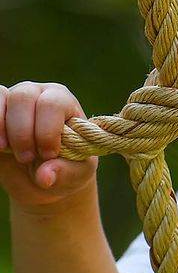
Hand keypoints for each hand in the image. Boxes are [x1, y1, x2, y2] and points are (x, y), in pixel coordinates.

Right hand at [0, 82, 97, 209]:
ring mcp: (13, 99)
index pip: (53, 104)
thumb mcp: (75, 173)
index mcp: (64, 103)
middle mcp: (37, 94)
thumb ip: (64, 172)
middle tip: (26, 158)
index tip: (48, 155)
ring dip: (3, 127)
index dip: (47, 131)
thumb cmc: (65, 168)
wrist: (43, 178)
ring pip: (2, 96)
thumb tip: (45, 177)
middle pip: (24, 96)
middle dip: (22, 132)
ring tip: (8, 150)